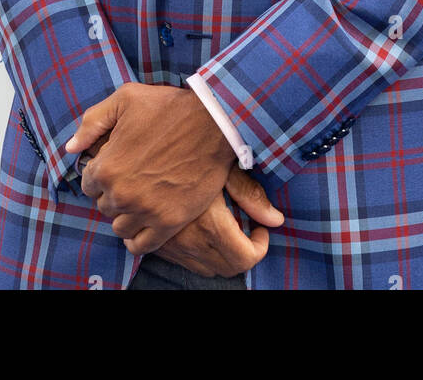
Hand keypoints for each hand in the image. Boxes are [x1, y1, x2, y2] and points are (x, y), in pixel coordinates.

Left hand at [65, 83, 235, 254]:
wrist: (214, 122)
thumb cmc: (169, 107)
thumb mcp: (126, 98)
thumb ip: (92, 122)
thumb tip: (71, 147)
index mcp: (107, 166)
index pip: (88, 184)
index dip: (101, 174)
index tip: (116, 166)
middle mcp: (121, 193)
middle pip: (103, 206)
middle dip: (113, 193)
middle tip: (132, 179)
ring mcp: (145, 210)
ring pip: (119, 227)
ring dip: (125, 215)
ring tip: (139, 199)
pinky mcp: (169, 222)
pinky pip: (140, 245)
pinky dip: (137, 238)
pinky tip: (144, 223)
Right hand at [154, 164, 284, 277]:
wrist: (146, 153)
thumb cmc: (192, 154)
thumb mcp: (225, 167)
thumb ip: (250, 194)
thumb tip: (276, 220)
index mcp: (209, 224)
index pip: (245, 259)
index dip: (259, 246)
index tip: (260, 227)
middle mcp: (189, 242)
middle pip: (229, 269)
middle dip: (244, 253)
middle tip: (247, 228)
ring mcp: (172, 247)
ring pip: (208, 269)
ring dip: (223, 255)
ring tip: (227, 228)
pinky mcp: (159, 245)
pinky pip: (188, 263)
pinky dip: (203, 254)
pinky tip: (204, 228)